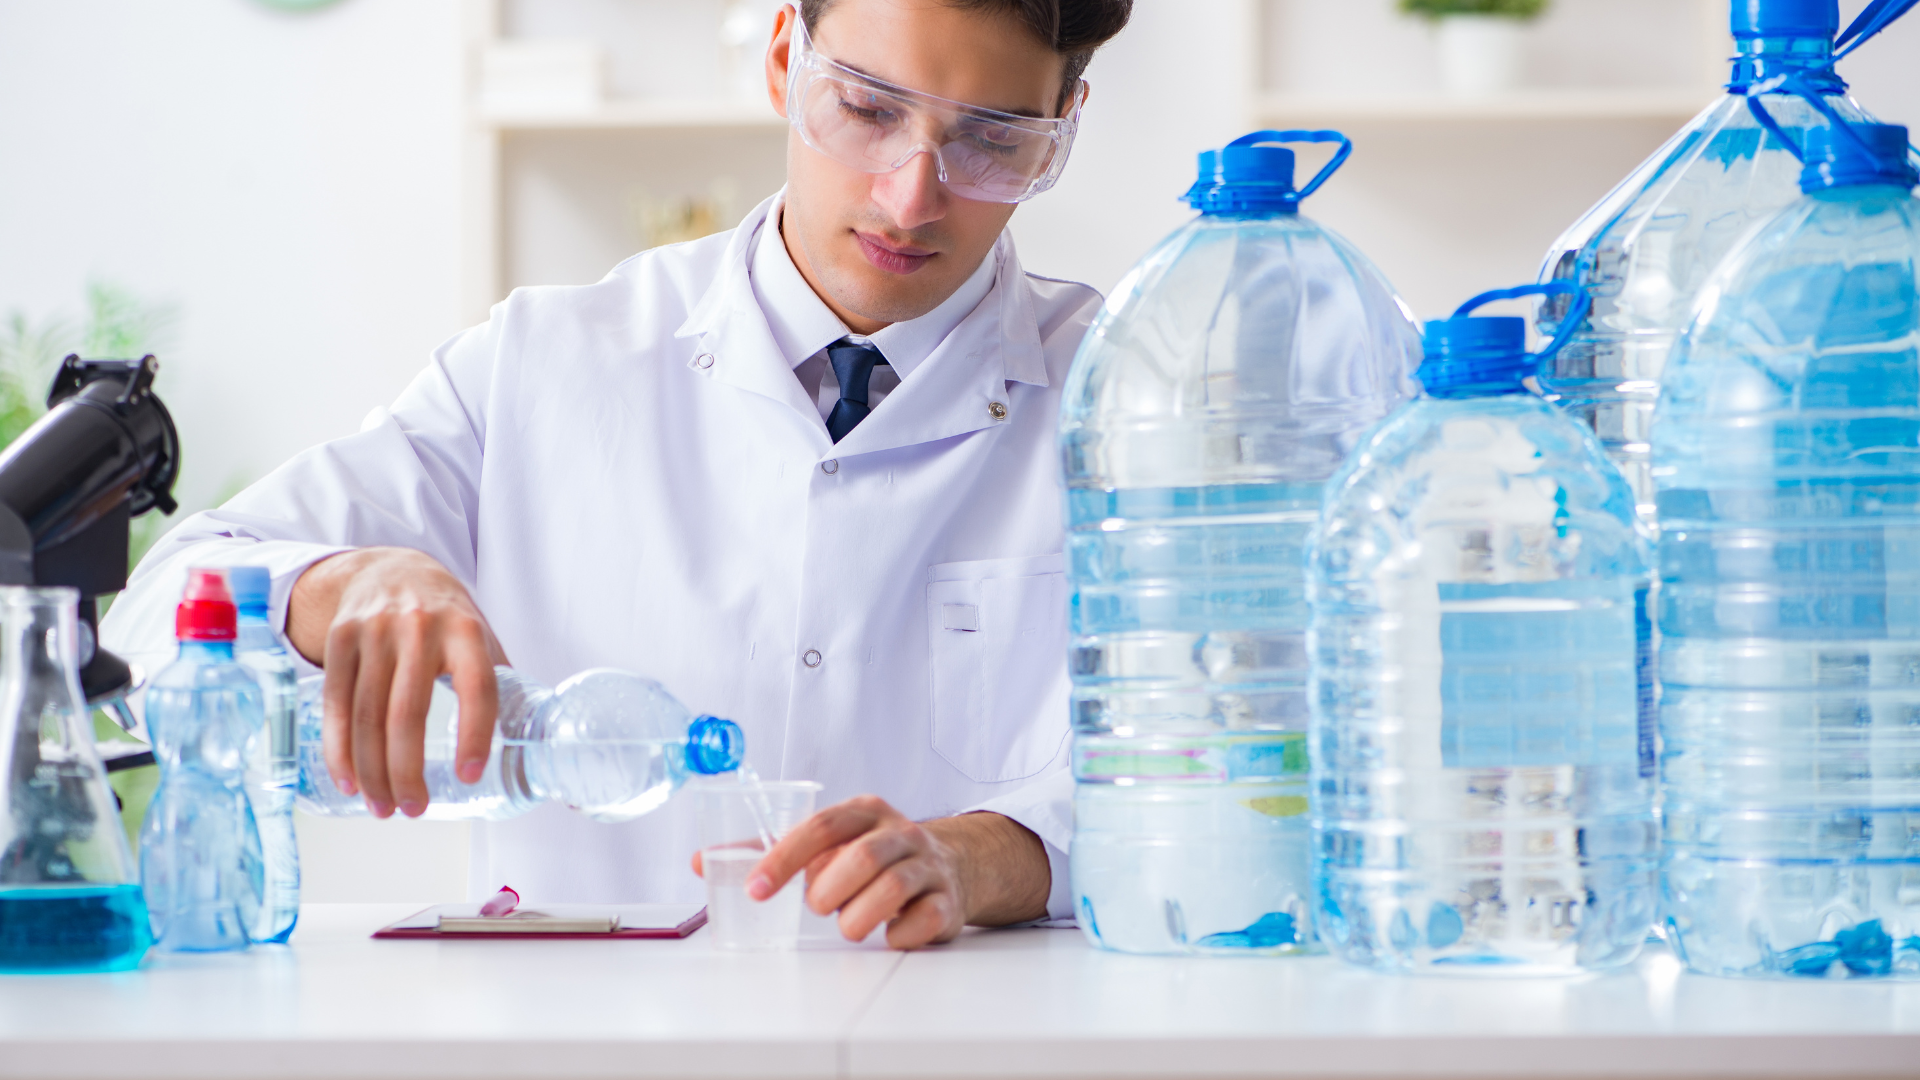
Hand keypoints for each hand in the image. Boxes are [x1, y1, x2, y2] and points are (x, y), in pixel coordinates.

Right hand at [287, 547, 507, 817]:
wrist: (389, 568)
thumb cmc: (444, 615)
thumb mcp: (480, 635)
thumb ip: (498, 682)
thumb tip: (529, 739)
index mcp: (466, 631)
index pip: (477, 686)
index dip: (476, 733)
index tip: (471, 775)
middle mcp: (419, 629)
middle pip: (408, 713)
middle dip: (407, 771)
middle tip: (414, 810)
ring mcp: (374, 633)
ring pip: (367, 716)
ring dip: (372, 771)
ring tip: (384, 808)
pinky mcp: (341, 640)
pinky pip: (336, 704)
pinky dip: (338, 749)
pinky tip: (349, 780)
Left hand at [733, 798, 1050, 949]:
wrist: (947, 865)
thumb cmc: (871, 856)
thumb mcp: (825, 844)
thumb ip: (767, 852)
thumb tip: (703, 861)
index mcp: (864, 812)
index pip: (821, 826)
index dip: (785, 857)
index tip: (756, 889)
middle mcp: (900, 832)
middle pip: (861, 857)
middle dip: (828, 892)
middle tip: (817, 906)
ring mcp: (927, 865)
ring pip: (893, 887)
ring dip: (858, 917)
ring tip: (847, 926)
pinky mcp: (947, 900)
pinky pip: (924, 919)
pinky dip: (899, 934)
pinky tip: (887, 935)